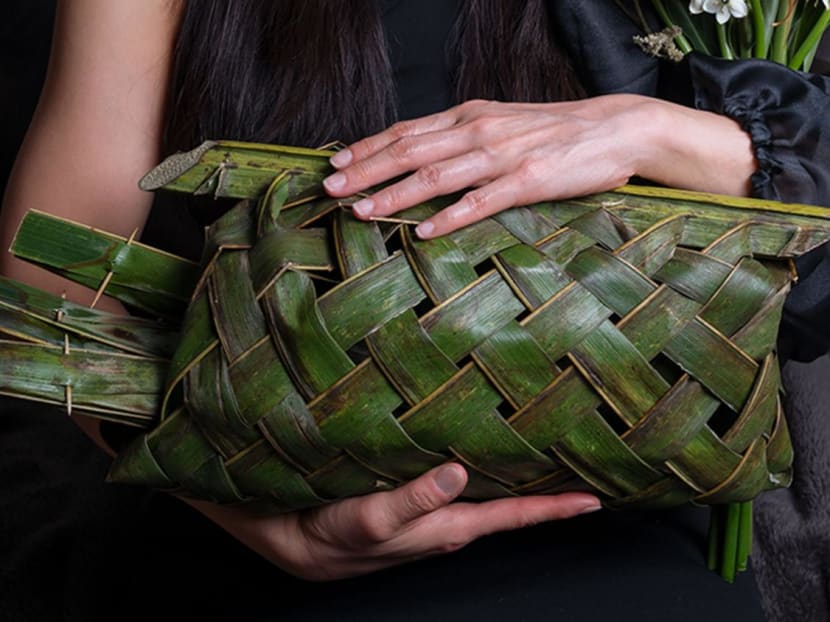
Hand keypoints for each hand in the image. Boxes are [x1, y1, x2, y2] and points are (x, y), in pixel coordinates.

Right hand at [189, 463, 600, 580]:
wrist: (295, 540)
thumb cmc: (332, 535)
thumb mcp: (371, 519)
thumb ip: (413, 500)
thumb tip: (457, 472)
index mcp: (448, 526)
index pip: (513, 516)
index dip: (553, 508)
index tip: (593, 499)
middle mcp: (448, 516)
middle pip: (509, 500)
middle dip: (544, 483)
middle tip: (579, 455)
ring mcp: (433, 506)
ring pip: (486, 485)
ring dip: (515, 469)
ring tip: (543, 441)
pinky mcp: (414, 492)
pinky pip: (459, 475)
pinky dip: (479, 459)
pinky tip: (480, 439)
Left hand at [322, 96, 753, 237]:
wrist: (615, 126)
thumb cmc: (554, 129)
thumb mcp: (502, 122)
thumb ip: (463, 136)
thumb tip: (422, 153)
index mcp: (470, 115)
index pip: (408, 130)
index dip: (369, 147)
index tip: (337, 162)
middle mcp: (479, 131)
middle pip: (411, 151)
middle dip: (367, 171)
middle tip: (331, 189)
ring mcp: (503, 156)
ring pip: (438, 175)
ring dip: (396, 194)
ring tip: (363, 211)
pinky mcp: (529, 180)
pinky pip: (482, 201)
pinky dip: (451, 216)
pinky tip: (425, 231)